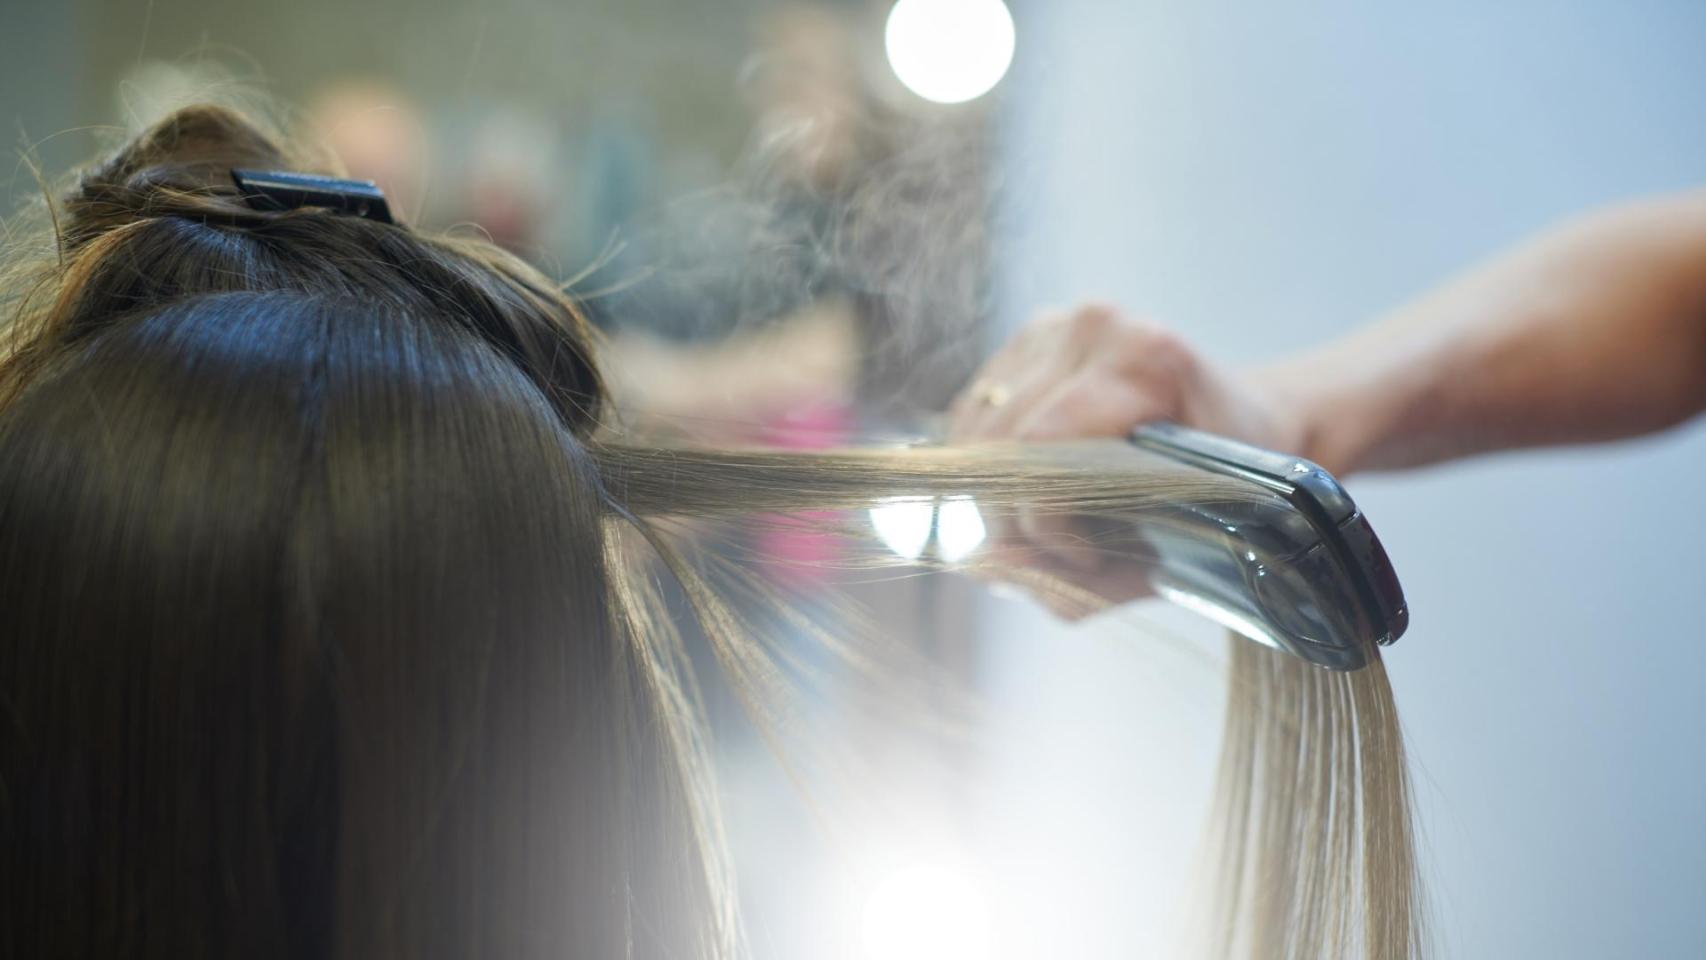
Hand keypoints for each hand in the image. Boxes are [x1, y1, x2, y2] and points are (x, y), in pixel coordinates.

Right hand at [948, 303, 1293, 616]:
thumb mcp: (1179, 546)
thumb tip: (986, 569)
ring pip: (975, 432)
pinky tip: (1031, 488)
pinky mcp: (1028, 338)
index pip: (1038, 449)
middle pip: (998, 444)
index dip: (1041, 523)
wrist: (1250, 422)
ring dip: (994, 496)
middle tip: (1059, 555)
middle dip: (1012, 519)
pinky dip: (988, 467)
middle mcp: (1093, 327)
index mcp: (1145, 359)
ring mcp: (1055, 325)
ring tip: (1048, 524)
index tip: (1082, 559)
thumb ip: (1085, 578)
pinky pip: (974, 416)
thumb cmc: (1229, 486)